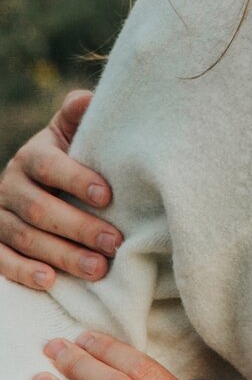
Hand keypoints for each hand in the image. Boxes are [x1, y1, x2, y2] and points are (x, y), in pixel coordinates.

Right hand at [0, 89, 121, 288]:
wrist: (41, 179)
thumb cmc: (71, 155)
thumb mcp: (73, 132)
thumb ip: (79, 115)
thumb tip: (89, 98)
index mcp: (33, 154)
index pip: (50, 167)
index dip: (77, 180)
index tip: (108, 196)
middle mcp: (11, 183)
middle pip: (39, 209)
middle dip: (79, 227)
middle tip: (113, 242)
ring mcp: (0, 214)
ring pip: (25, 237)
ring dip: (62, 255)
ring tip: (97, 268)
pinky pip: (1, 259)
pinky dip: (23, 271)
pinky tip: (49, 281)